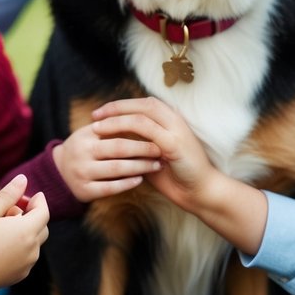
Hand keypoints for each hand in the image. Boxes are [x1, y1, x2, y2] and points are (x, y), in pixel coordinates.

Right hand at [0, 174, 48, 289]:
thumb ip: (8, 194)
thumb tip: (23, 179)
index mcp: (26, 231)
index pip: (44, 211)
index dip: (37, 201)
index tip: (25, 196)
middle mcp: (32, 249)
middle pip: (42, 227)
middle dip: (31, 216)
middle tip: (11, 210)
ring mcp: (27, 264)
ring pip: (35, 242)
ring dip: (26, 232)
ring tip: (2, 229)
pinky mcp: (20, 275)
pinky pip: (27, 257)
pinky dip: (21, 247)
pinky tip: (1, 245)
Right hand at [52, 122, 161, 201]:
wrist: (59, 174)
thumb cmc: (85, 149)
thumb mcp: (92, 132)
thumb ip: (112, 123)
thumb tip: (144, 111)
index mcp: (85, 134)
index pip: (115, 127)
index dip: (137, 128)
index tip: (156, 130)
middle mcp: (81, 152)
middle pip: (118, 148)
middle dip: (142, 148)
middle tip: (160, 149)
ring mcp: (82, 172)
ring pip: (116, 169)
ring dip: (139, 166)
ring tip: (156, 165)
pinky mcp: (84, 191)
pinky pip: (109, 188)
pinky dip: (127, 184)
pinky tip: (140, 179)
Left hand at [93, 97, 268, 255]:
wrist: (199, 190)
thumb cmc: (176, 175)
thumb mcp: (152, 155)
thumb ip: (139, 143)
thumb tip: (112, 138)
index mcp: (171, 120)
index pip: (144, 104)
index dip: (122, 105)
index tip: (101, 112)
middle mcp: (175, 120)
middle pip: (142, 104)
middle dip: (116, 107)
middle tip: (95, 114)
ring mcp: (176, 130)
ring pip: (142, 116)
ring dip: (117, 119)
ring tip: (98, 126)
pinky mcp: (174, 144)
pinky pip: (147, 132)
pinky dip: (128, 133)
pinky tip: (113, 140)